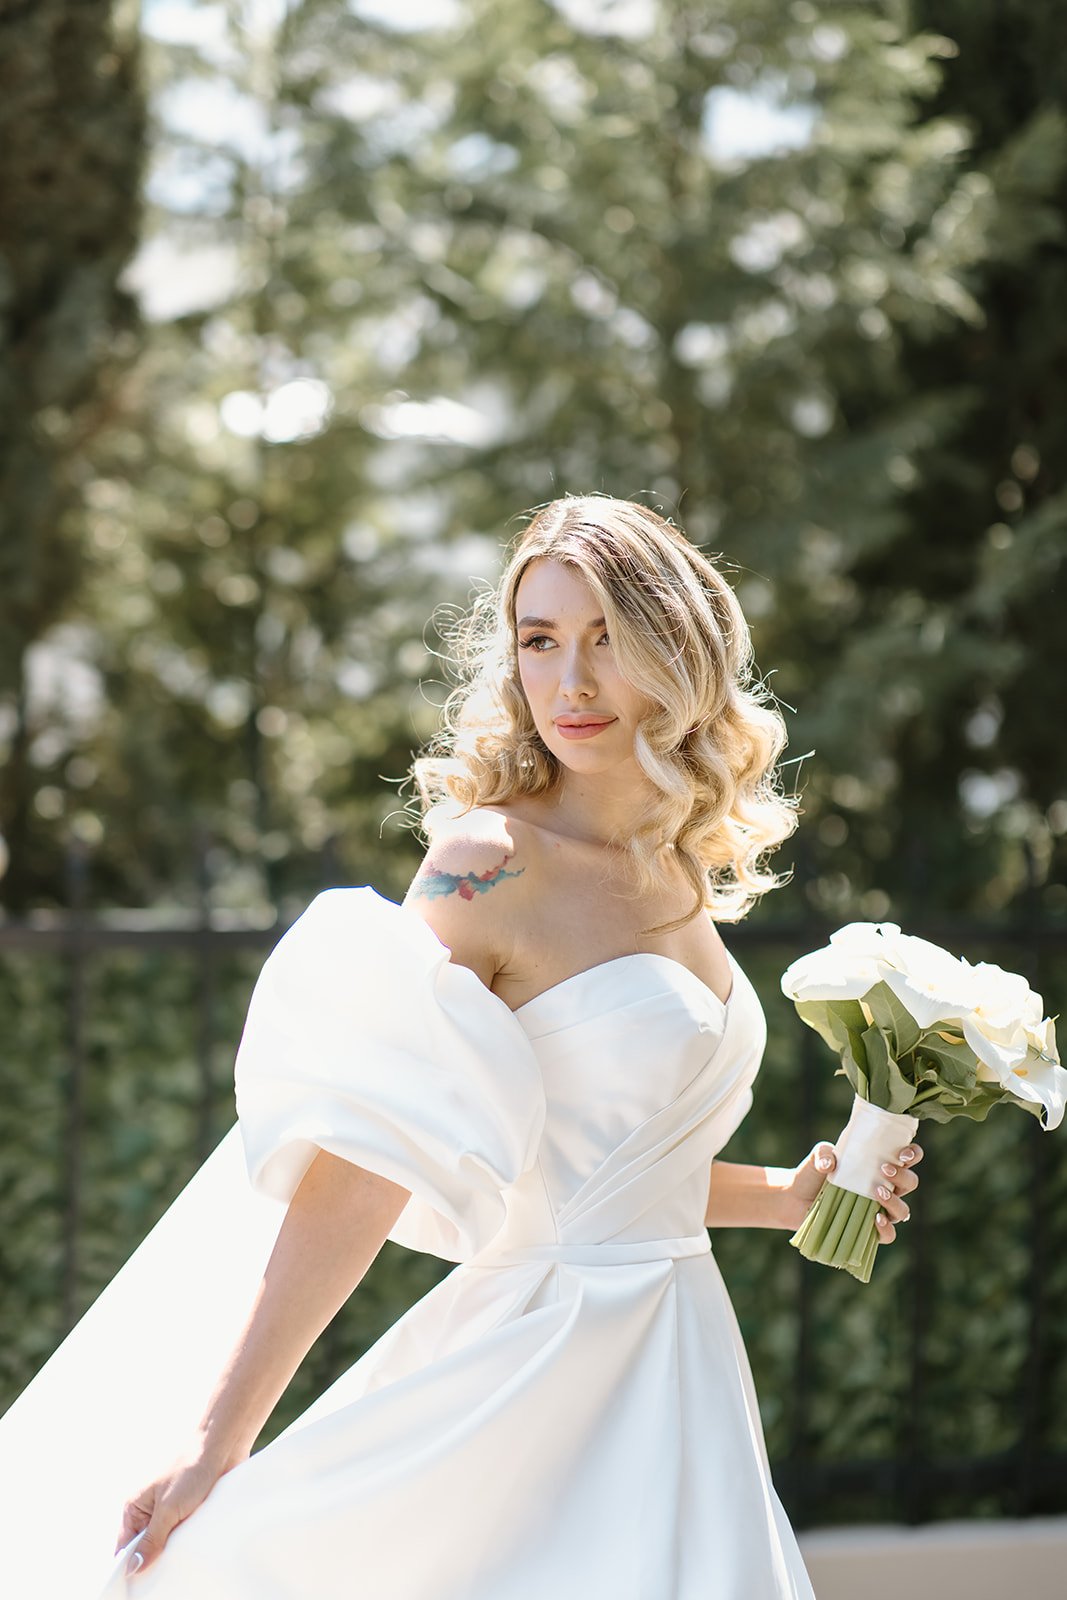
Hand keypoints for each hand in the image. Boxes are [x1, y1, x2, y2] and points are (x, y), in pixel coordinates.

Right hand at [115, 1437, 245, 1575]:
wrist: (223, 1446)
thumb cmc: (191, 1469)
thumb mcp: (168, 1510)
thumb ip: (151, 1541)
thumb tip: (132, 1570)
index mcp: (134, 1507)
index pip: (125, 1548)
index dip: (130, 1568)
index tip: (138, 1588)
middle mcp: (149, 1510)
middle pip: (146, 1549)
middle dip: (154, 1563)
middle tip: (163, 1579)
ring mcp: (170, 1511)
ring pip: (166, 1544)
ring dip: (174, 1553)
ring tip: (181, 1562)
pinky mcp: (189, 1510)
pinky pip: (183, 1535)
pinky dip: (187, 1543)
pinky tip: (194, 1551)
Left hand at [783, 1139, 923, 1243]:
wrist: (795, 1198)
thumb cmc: (811, 1173)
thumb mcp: (818, 1156)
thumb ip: (823, 1153)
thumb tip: (829, 1163)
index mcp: (877, 1166)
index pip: (906, 1159)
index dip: (913, 1154)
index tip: (902, 1154)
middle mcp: (884, 1188)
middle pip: (910, 1183)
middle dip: (903, 1177)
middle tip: (884, 1169)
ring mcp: (878, 1210)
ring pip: (903, 1211)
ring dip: (895, 1202)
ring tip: (877, 1193)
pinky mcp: (868, 1231)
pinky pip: (888, 1235)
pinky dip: (886, 1229)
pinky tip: (876, 1219)